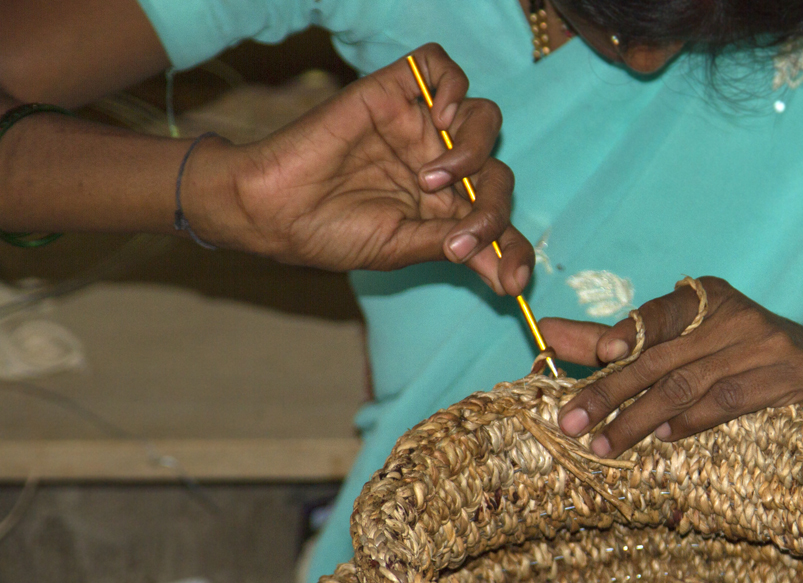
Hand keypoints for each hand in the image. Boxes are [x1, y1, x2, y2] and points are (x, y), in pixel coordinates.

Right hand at [190, 43, 532, 294]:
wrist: (275, 208)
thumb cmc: (331, 233)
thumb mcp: (402, 249)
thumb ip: (456, 249)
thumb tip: (509, 279)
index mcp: (445, 208)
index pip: (498, 220)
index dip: (514, 249)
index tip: (516, 283)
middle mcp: (441, 166)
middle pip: (498, 173)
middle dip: (492, 210)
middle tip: (460, 238)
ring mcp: (419, 128)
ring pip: (482, 118)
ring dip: (474, 151)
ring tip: (433, 180)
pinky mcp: (394, 93)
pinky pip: (441, 67)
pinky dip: (454, 87)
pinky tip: (441, 120)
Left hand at [541, 277, 802, 456]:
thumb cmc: (733, 354)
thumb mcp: (680, 339)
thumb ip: (614, 338)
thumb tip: (547, 333)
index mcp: (705, 296)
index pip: (660, 313)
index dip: (630, 329)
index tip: (602, 350)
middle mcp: (734, 315)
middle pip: (663, 357)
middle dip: (611, 391)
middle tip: (571, 420)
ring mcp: (764, 346)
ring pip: (689, 385)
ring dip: (641, 419)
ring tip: (604, 443)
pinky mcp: (788, 378)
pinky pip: (729, 402)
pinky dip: (692, 422)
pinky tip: (664, 438)